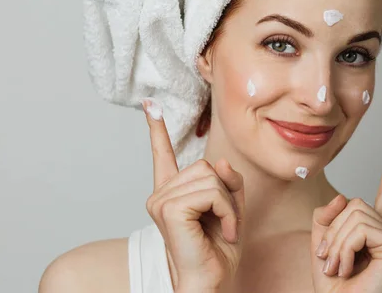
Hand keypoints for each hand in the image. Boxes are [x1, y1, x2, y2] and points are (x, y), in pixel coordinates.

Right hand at [141, 98, 244, 291]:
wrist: (210, 282)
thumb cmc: (217, 250)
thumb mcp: (232, 209)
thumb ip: (228, 182)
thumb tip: (220, 161)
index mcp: (172, 192)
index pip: (162, 154)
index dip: (157, 129)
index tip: (150, 105)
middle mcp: (161, 194)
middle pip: (205, 166)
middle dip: (226, 192)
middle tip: (225, 221)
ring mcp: (161, 200)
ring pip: (211, 178)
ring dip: (228, 204)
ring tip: (223, 228)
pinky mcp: (169, 208)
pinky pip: (212, 192)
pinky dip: (227, 211)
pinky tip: (223, 231)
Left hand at [311, 141, 381, 292]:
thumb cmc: (334, 284)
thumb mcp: (321, 243)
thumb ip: (327, 216)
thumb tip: (344, 198)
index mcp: (373, 229)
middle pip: (354, 203)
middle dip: (332, 231)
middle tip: (330, 260)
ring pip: (356, 214)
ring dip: (336, 243)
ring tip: (339, 268)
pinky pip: (361, 229)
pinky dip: (345, 248)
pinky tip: (349, 268)